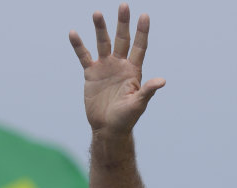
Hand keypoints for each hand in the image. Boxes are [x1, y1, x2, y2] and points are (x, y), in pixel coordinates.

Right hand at [69, 3, 164, 134]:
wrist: (108, 128)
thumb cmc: (126, 118)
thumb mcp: (138, 104)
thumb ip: (148, 90)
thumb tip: (162, 81)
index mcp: (134, 71)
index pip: (139, 47)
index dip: (142, 32)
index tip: (144, 15)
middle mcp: (120, 65)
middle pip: (122, 40)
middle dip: (123, 23)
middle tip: (124, 5)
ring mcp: (105, 68)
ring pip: (102, 43)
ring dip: (100, 29)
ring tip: (97, 13)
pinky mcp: (91, 73)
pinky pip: (84, 56)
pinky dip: (78, 45)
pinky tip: (74, 33)